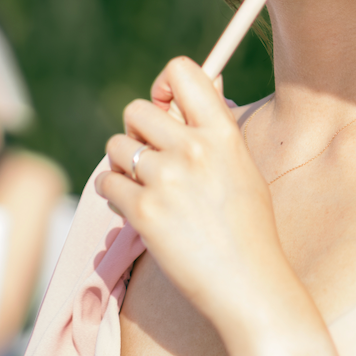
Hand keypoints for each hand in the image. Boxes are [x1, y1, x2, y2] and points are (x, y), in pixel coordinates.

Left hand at [96, 57, 283, 330]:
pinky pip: (106, 184)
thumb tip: (198, 83)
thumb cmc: (247, 227)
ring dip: (121, 166)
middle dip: (136, 133)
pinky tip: (133, 210)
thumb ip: (214, 128)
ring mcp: (167, 178)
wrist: (248, 284)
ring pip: (115, 146)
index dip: (162, 85)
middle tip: (148, 160)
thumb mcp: (241, 166)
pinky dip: (113, 195)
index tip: (163, 108)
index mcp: (222, 132)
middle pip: (136, 110)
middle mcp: (194, 148)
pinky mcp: (144, 211)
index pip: (181, 71)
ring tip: (142, 189)